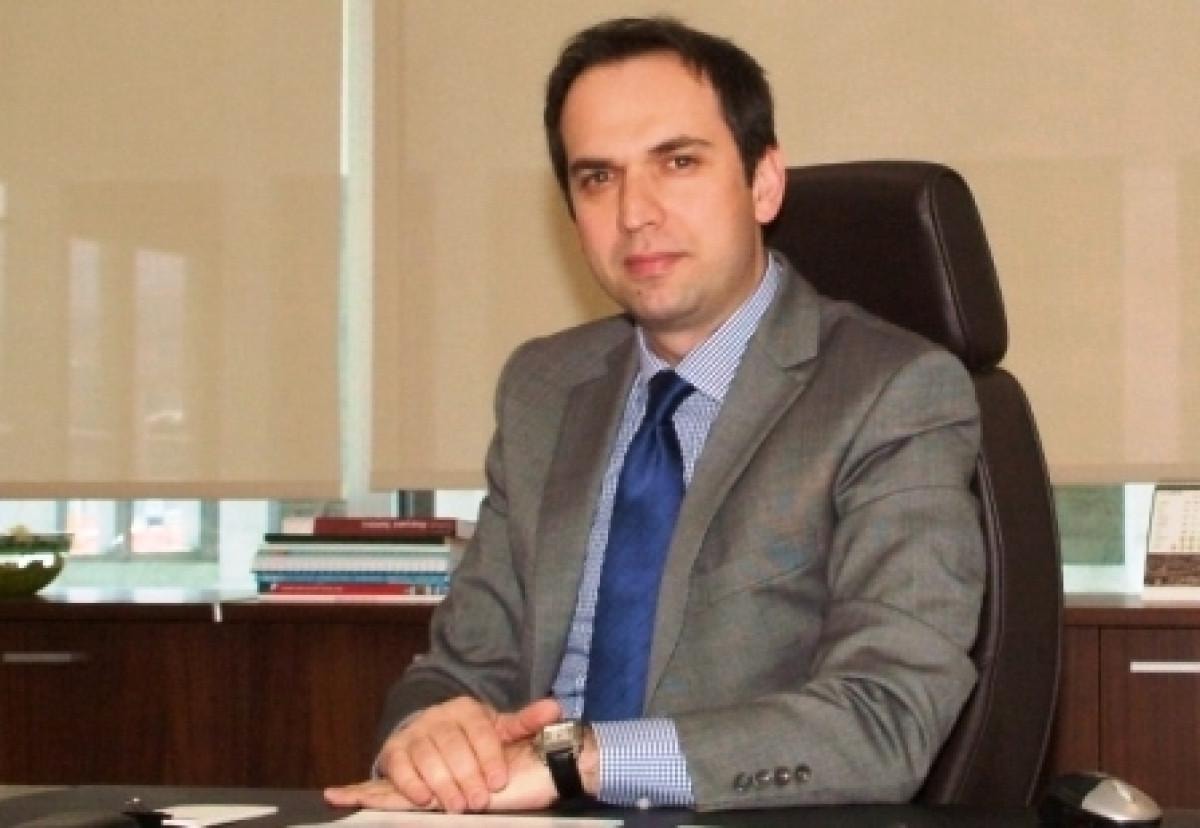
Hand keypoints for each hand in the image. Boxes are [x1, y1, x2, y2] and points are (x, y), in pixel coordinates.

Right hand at [324, 695, 559, 812]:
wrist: (428, 733)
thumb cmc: (470, 738)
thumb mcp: (498, 730)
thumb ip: (525, 722)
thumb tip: (555, 708)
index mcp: (466, 710)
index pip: (479, 732)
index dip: (489, 757)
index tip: (499, 782)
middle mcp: (438, 717)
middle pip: (451, 745)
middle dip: (466, 776)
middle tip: (479, 802)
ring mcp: (414, 733)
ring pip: (426, 756)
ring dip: (441, 784)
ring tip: (456, 807)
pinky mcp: (394, 752)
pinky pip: (399, 767)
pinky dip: (411, 784)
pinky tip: (425, 801)